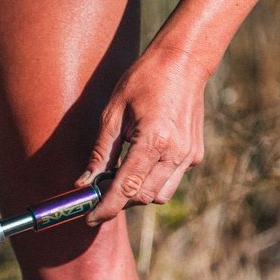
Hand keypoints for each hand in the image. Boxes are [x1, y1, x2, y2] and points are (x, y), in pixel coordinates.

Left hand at [80, 45, 209, 224]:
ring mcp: (189, 155)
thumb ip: (100, 152)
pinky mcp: (195, 155)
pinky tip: (142, 160)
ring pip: (160, 195)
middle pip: (143, 197)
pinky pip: (171, 180)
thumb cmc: (143, 81)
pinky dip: (153, 179)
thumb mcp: (113, 113)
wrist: (183, 62)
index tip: (90, 218)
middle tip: (100, 191)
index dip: (106, 207)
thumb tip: (84, 182)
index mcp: (154, 141)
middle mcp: (176, 153)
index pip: (127, 188)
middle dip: (120, 201)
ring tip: (120, 175)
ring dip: (138, 193)